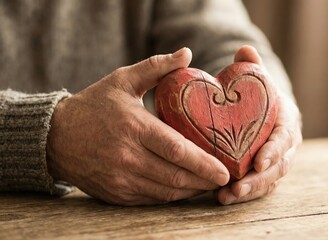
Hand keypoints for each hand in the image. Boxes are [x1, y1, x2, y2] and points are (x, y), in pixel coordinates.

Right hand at [47, 48, 229, 205]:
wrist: (55, 137)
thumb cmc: (93, 105)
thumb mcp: (122, 80)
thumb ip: (156, 67)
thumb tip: (186, 54)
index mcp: (133, 127)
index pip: (176, 150)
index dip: (203, 163)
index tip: (224, 170)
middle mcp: (127, 157)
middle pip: (175, 176)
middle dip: (204, 181)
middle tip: (224, 179)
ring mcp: (121, 179)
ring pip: (165, 192)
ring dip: (191, 190)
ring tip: (209, 184)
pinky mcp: (116, 193)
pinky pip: (151, 200)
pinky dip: (172, 196)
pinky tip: (184, 188)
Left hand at [216, 46, 302, 204]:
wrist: (262, 110)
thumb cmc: (258, 95)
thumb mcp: (256, 79)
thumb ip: (251, 67)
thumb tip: (244, 50)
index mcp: (287, 122)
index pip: (285, 137)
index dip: (274, 150)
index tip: (260, 161)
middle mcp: (285, 146)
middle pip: (278, 167)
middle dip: (259, 179)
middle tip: (237, 187)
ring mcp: (276, 162)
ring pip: (267, 182)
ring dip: (248, 192)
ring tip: (225, 198)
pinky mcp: (264, 174)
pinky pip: (257, 187)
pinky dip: (242, 195)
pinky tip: (221, 198)